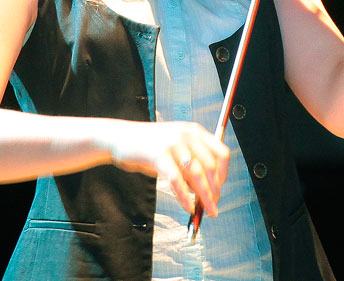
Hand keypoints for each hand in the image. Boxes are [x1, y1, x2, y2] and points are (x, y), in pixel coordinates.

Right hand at [107, 120, 229, 217]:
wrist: (120, 137)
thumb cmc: (149, 145)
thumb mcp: (175, 147)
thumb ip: (191, 162)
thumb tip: (206, 190)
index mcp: (194, 131)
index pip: (221, 153)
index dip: (223, 174)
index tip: (219, 189)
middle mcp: (187, 135)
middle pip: (210, 167)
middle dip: (214, 190)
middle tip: (213, 206)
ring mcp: (173, 144)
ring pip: (196, 175)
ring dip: (204, 197)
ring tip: (205, 211)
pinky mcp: (158, 155)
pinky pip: (177, 181)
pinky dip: (184, 197)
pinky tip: (187, 206)